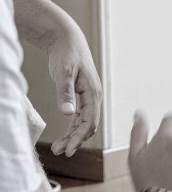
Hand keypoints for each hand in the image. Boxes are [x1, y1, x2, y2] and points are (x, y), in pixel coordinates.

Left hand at [48, 28, 102, 156]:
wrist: (67, 39)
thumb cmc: (66, 53)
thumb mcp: (64, 73)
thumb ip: (66, 93)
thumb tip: (68, 114)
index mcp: (93, 93)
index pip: (90, 122)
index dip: (79, 138)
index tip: (67, 150)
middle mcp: (94, 97)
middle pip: (88, 125)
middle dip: (75, 140)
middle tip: (59, 152)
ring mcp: (88, 97)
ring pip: (84, 122)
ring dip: (73, 136)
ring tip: (58, 147)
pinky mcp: (81, 95)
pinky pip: (80, 116)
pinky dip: (72, 127)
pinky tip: (64, 135)